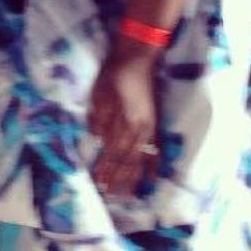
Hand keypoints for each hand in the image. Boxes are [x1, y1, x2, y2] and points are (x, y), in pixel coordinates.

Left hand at [88, 49, 158, 195]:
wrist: (136, 57)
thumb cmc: (114, 71)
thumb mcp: (99, 92)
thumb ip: (98, 116)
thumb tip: (96, 138)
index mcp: (125, 120)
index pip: (113, 151)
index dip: (106, 167)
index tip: (98, 181)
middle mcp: (140, 128)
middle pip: (127, 159)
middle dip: (117, 177)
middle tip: (108, 194)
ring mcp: (149, 126)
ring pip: (140, 157)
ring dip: (132, 176)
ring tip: (126, 193)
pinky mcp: (154, 122)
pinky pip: (154, 148)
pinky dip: (152, 164)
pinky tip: (152, 178)